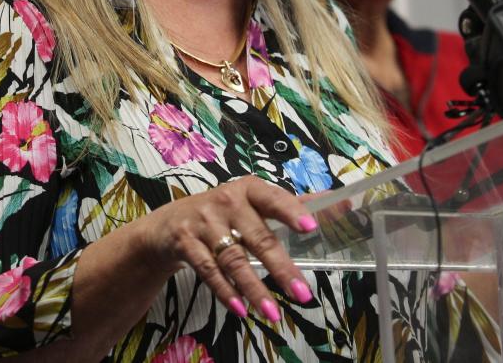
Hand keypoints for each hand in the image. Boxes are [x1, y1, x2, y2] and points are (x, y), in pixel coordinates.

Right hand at [139, 175, 318, 321]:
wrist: (168, 224)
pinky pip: (209, 271)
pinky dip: (225, 291)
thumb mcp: (250, 202)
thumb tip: (335, 201)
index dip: (292, 213)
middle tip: (302, 293)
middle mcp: (226, 202)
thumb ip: (288, 205)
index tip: (311, 229)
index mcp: (248, 190)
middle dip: (281, 268)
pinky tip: (241, 309)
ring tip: (273, 312)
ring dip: (254, 288)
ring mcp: (204, 222)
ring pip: (233, 259)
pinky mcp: (186, 243)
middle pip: (258, 237)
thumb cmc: (220, 213)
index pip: (274, 199)